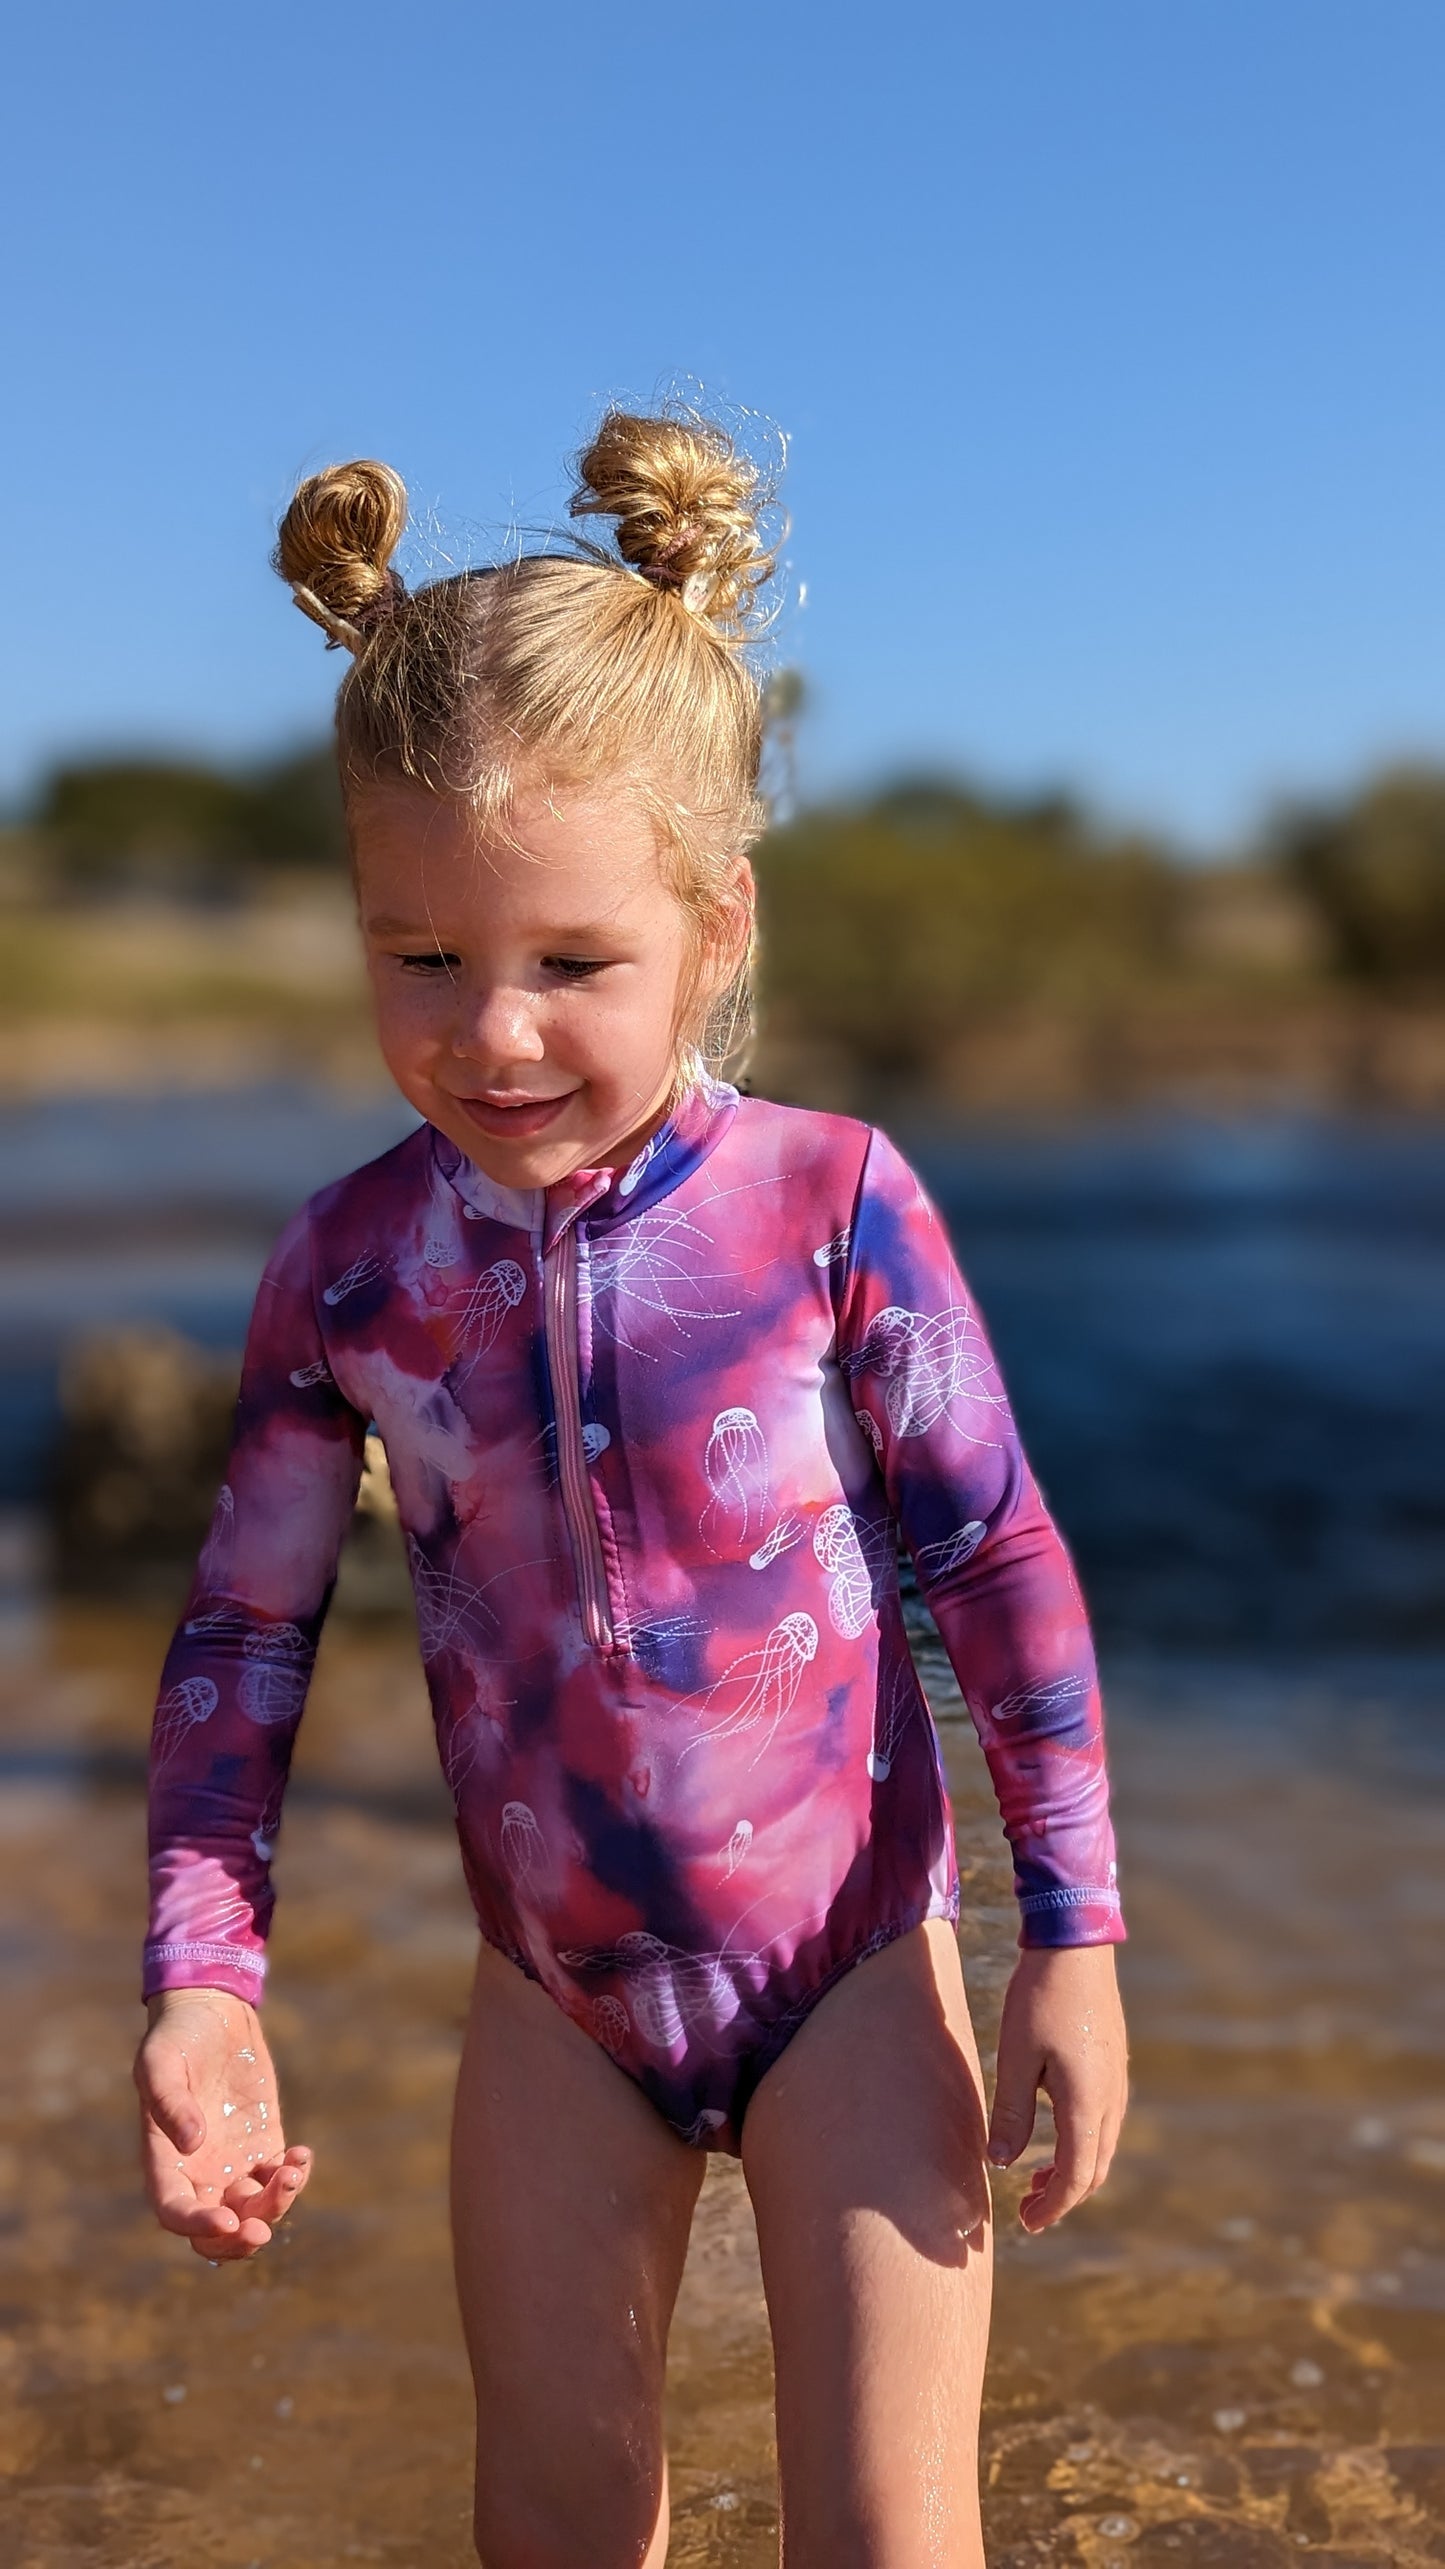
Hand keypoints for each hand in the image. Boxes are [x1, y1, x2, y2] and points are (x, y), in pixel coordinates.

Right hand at [134, 1987, 312, 2260]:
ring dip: (275, 2205)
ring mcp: (233, 2164)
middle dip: (238, 2241)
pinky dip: (294, 2178)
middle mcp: (198, 2173)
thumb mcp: (161, 2062)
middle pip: (216, 2234)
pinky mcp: (264, 2146)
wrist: (210, 2013)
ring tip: (293, 2171)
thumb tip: (191, 2144)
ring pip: (254, 2211)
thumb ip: (170, 2102)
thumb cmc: (175, 2038)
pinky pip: (280, 2180)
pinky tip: (302, 2156)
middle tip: (262, 2230)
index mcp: (164, 2162)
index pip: (175, 2212)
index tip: (228, 2223)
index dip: (198, 2227)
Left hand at [986, 1944, 1127, 2232]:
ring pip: (1102, 2148)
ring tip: (1036, 2178)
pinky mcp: (1113, 2066)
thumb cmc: (1040, 1999)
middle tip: (1028, 2210)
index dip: (1052, 2207)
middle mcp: (1110, 2100)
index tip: (1026, 2222)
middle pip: (1093, 2170)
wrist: (1075, 1945)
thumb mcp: (1015, 2057)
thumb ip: (1012, 2114)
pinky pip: (1103, 2123)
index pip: (1075, 2177)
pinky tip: (1054, 2134)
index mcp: (1087, 2104)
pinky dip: (1081, 2144)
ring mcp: (1116, 2082)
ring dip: (1073, 2171)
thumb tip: (1002, 2163)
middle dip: (1062, 2197)